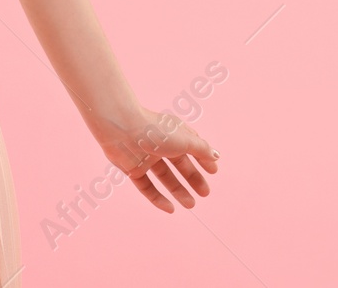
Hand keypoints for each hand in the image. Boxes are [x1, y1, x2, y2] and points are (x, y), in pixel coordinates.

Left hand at [93, 105, 220, 212]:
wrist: (121, 129)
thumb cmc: (156, 130)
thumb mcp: (186, 140)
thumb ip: (202, 150)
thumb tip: (216, 156)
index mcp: (173, 133)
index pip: (192, 147)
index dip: (203, 159)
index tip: (214, 172)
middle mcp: (160, 144)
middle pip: (179, 164)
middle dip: (192, 178)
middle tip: (205, 193)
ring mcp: (145, 157)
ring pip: (164, 177)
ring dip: (178, 191)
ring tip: (191, 204)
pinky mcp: (132, 169)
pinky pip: (146, 187)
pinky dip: (157, 198)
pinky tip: (170, 209)